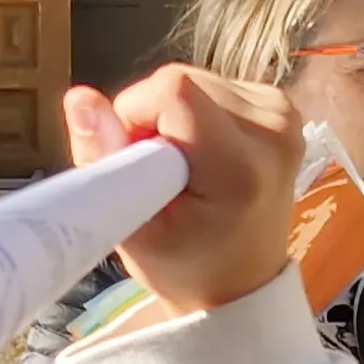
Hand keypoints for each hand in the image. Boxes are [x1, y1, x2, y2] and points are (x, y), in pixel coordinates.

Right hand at [62, 67, 302, 316]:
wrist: (239, 283)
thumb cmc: (183, 264)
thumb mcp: (132, 229)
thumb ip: (103, 159)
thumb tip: (79, 97)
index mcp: (240, 165)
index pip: (172, 90)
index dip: (136, 116)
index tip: (136, 161)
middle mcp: (273, 130)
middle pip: (182, 81)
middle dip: (154, 118)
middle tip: (158, 174)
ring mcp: (284, 115)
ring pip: (196, 80)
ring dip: (174, 116)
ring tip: (181, 169)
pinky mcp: (282, 107)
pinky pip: (216, 86)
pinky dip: (196, 115)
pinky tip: (203, 155)